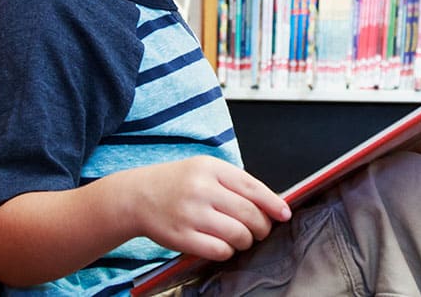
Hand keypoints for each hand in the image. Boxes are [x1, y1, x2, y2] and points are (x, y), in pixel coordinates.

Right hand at [124, 156, 290, 260]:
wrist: (136, 196)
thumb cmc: (178, 183)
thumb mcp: (206, 170)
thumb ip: (234, 183)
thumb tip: (269, 203)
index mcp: (211, 169)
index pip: (253, 188)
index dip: (273, 204)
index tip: (284, 214)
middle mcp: (202, 190)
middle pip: (248, 214)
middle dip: (262, 227)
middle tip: (261, 231)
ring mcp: (190, 214)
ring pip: (236, 234)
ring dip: (245, 241)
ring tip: (242, 239)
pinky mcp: (180, 237)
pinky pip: (218, 250)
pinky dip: (227, 251)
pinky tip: (224, 246)